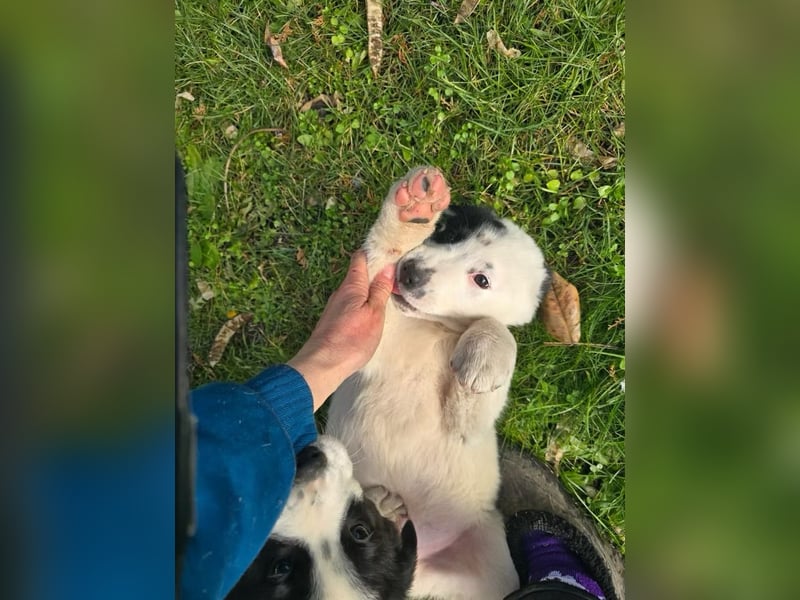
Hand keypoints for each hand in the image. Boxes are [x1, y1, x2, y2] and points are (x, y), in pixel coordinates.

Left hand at [288, 250, 394, 410]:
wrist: (323, 364)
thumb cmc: (352, 339)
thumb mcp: (374, 314)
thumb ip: (380, 291)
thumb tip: (387, 268)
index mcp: (352, 286)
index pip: (360, 258)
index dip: (373, 252)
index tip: (389, 251)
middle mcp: (340, 292)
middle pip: (357, 274)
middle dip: (374, 272)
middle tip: (394, 273)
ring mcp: (335, 307)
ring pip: (354, 291)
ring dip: (368, 289)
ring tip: (387, 292)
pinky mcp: (333, 321)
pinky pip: (350, 304)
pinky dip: (361, 303)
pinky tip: (370, 312)